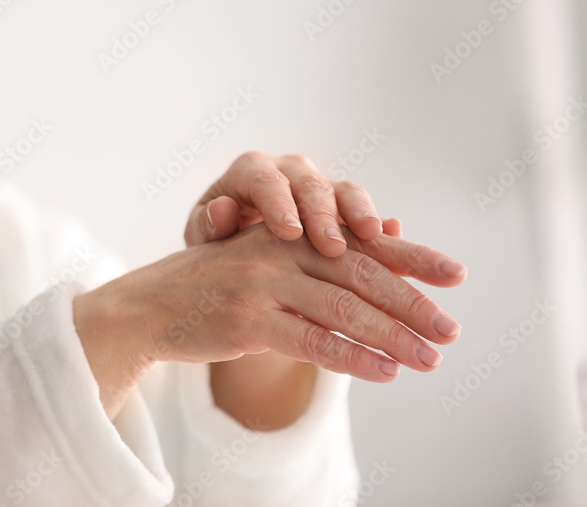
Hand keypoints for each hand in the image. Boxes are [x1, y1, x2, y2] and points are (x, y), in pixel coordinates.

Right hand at [73, 222, 465, 417]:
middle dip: (412, 304)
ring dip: (393, 337)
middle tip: (451, 330)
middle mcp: (279, 250)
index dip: (411, 258)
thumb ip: (316, 261)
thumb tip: (381, 257)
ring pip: (343, 310)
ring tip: (430, 359)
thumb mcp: (264, 262)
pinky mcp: (247, 319)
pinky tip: (384, 371)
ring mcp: (263, 284)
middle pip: (361, 276)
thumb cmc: (214, 287)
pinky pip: (311, 341)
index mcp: (289, 233)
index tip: (455, 276)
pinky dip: (352, 358)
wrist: (149, 306)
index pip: (362, 245)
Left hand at [184, 152, 399, 257]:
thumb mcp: (204, 235)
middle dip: (322, 213)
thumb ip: (208, 225)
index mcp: (251, 172)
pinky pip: (367, 213)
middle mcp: (289, 173)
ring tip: (371, 235)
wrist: (238, 249)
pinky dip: (382, 227)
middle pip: (309, 184)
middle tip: (331, 245)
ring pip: (345, 192)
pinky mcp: (346, 210)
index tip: (288, 231)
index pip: (264, 179)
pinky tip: (396, 240)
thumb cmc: (217, 239)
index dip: (279, 203)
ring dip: (359, 213)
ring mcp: (321, 189)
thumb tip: (220, 209)